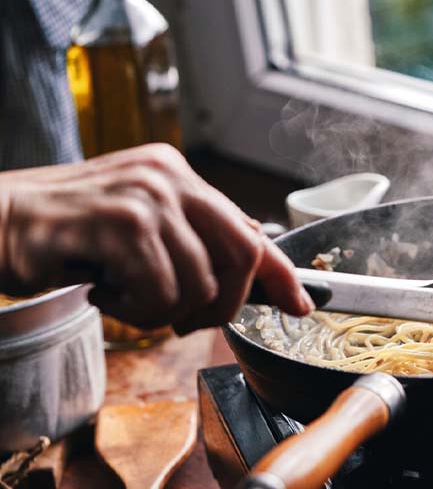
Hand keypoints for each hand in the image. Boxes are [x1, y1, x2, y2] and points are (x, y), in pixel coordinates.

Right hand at [0, 143, 313, 332]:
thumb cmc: (70, 234)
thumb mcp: (141, 229)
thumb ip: (194, 242)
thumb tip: (255, 270)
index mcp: (179, 176)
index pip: (250, 229)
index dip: (282, 273)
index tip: (300, 304)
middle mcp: (169, 177)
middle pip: (242, 256)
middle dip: (223, 305)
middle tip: (181, 317)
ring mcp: (146, 196)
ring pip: (199, 284)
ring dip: (162, 311)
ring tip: (123, 295)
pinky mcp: (120, 222)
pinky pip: (160, 291)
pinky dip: (135, 311)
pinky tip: (104, 291)